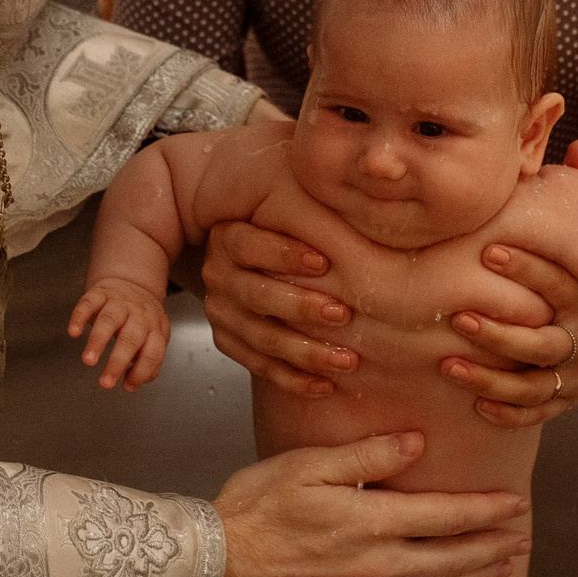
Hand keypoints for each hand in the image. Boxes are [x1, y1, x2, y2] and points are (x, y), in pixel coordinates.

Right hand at [68, 278, 171, 391]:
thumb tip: (130, 384)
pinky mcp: (100, 293)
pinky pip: (89, 302)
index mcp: (154, 329)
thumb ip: (147, 362)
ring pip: (109, 319)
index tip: (126, 387)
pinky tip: (74, 332)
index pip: (153, 352)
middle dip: (118, 362)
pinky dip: (80, 317)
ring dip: (98, 341)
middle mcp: (138, 315)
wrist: (133, 282)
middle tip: (105, 383)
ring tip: (88, 361)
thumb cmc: (140, 320)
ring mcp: (119, 302)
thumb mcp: (153, 338)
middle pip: (131, 337)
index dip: (141, 372)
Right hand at [199, 219, 357, 398]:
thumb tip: (359, 191)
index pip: (249, 246)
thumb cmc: (283, 231)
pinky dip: (292, 380)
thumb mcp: (286, 211)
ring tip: (346, 359)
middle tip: (343, 314)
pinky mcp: (227, 342)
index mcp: (228, 238)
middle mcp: (218, 276)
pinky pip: (259, 366)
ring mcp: (221, 313)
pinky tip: (324, 385)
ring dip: (306, 352)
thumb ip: (309, 209)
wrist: (249, 262)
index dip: (284, 255)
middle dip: (301, 307)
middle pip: (256, 295)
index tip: (325, 263)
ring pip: (261, 337)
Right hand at [208, 431, 531, 576]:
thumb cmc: (254, 509)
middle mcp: (378, 564)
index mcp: (370, 521)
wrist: (214, 571)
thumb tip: (417, 442)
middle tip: (523, 538)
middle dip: (492, 547)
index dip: (486, 511)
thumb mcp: (307, 466)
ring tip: (502, 567)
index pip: (446, 516)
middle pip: (453, 559)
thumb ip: (366, 455)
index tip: (516, 503)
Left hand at [442, 140, 577, 428]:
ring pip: (534, 385)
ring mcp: (574, 366)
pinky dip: (508, 412)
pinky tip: (475, 404)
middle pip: (544, 344)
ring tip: (447, 364)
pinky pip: (537, 412)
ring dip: (490, 379)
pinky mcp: (564, 392)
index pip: (560, 283)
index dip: (528, 268)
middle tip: (458, 318)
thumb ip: (576, 183)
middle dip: (499, 334)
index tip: (489, 252)